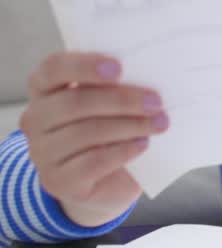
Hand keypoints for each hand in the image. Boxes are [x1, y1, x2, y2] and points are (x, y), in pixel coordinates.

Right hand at [19, 52, 168, 227]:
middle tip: (156, 102)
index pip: (54, 68)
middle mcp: (35, 119)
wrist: (108, 181)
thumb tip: (152, 71)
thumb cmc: (113, 130)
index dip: (84, 66)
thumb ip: (119, 85)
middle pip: (74, 102)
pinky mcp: (57, 180)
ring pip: (85, 133)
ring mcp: (42, 152)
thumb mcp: (112, 102)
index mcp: (45, 88)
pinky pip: (92, 162)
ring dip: (129, 126)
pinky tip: (142, 144)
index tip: (119, 68)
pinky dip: (123, 151)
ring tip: (159, 123)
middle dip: (121, 100)